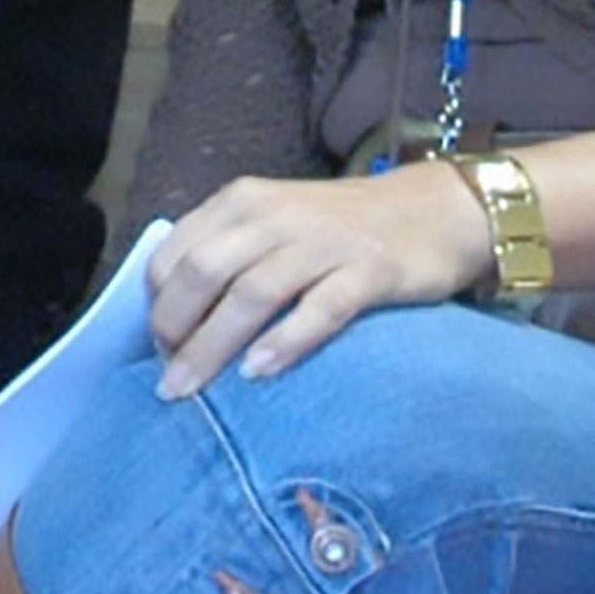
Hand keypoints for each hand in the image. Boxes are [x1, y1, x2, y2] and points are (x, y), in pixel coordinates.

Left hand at [144, 164, 493, 396]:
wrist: (437, 209)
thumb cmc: (343, 228)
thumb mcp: (275, 222)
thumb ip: (229, 254)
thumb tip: (175, 321)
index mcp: (244, 202)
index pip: (176, 253)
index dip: (158, 306)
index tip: (159, 351)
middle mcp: (277, 215)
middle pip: (204, 273)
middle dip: (175, 331)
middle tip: (170, 382)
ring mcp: (325, 241)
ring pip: (252, 293)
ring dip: (214, 346)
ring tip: (194, 391)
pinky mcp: (370, 269)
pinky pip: (319, 308)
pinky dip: (284, 341)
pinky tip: (260, 372)